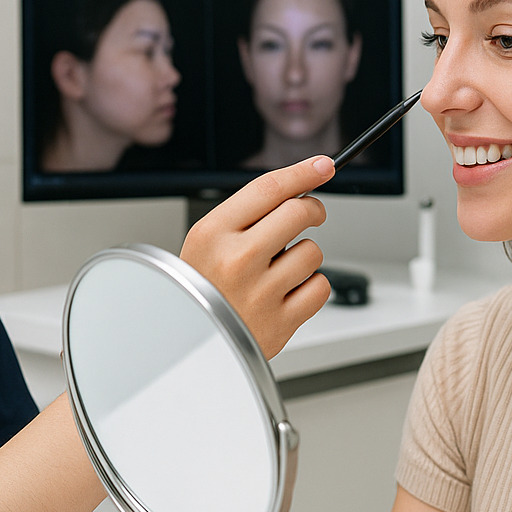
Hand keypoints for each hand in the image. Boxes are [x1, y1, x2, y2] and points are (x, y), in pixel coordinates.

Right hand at [180, 156, 334, 358]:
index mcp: (213, 233)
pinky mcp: (280, 322)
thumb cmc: (201, 289)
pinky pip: (319, 287)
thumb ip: (247, 214)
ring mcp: (260, 292)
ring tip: (279, 270)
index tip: (323, 166)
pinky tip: (287, 292)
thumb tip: (298, 188)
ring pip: (312, 252)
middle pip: (298, 212)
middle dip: (312, 209)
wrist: (188, 344)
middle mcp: (237, 259)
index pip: (268, 189)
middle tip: (310, 214)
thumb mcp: (206, 242)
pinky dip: (310, 288)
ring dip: (304, 257)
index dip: (302, 172)